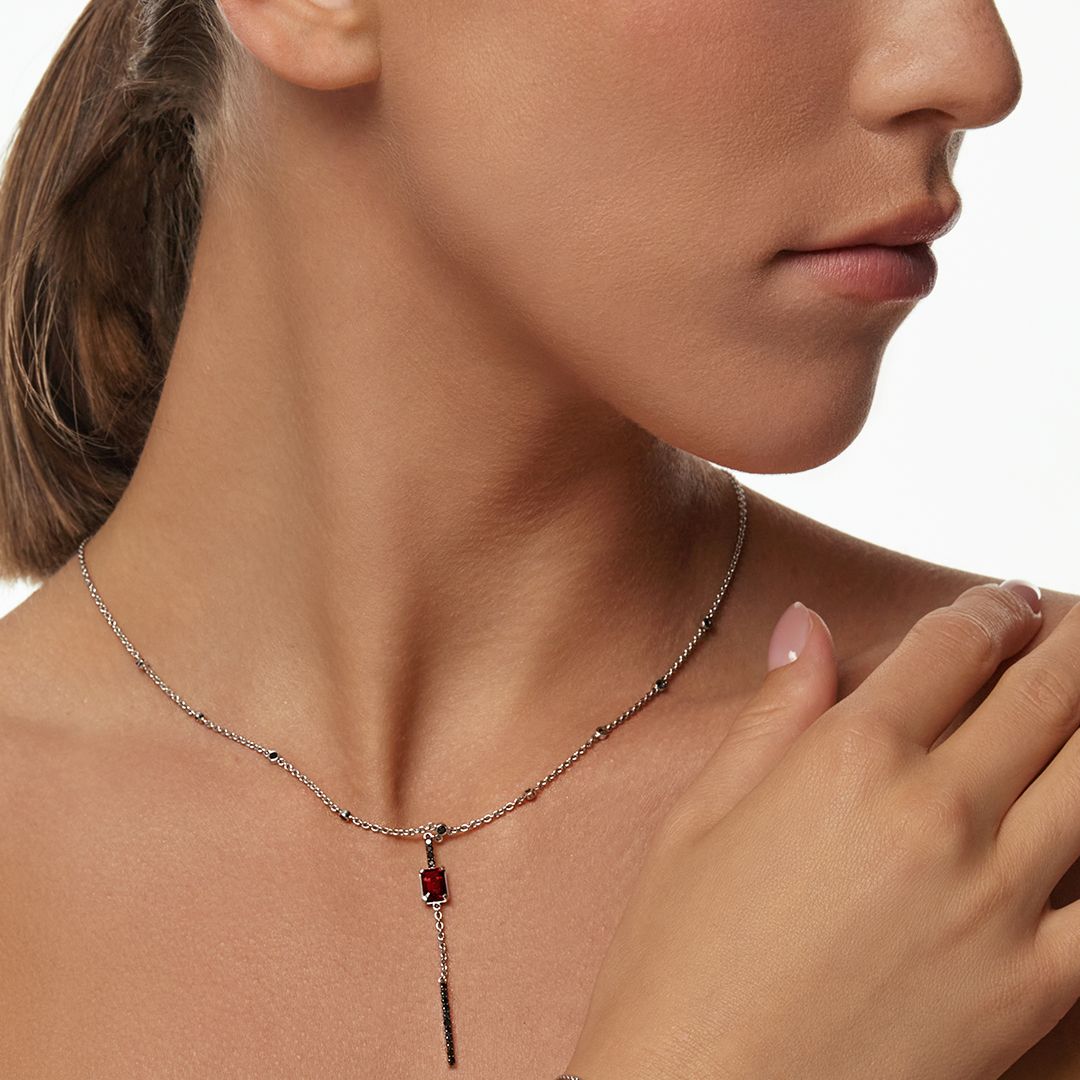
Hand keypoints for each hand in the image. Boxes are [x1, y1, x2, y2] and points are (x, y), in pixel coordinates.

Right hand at [564, 581, 1079, 1079]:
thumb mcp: (701, 818)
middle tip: (1072, 622)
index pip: (950, 648)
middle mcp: (934, 813)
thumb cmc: (680, 962)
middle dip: (1069, 642)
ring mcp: (997, 902)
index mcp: (845, 759)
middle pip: (1043, 694)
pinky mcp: (1034, 988)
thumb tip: (805, 624)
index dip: (986, 608)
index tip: (999, 600)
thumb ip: (773, 714)